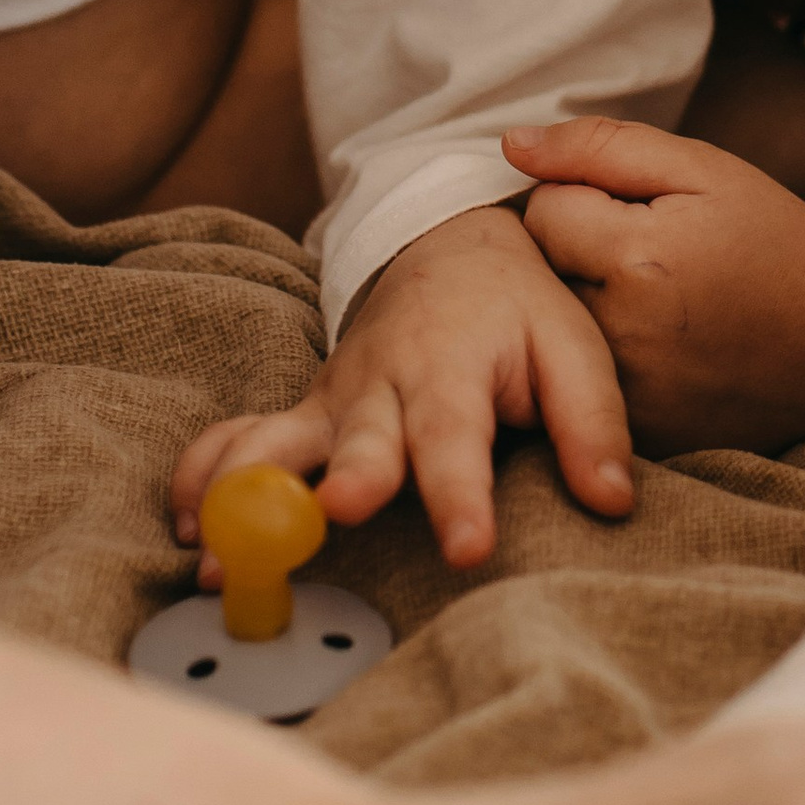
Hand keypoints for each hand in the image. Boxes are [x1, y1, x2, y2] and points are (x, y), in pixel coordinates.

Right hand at [171, 201, 632, 569]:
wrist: (451, 247)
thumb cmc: (520, 311)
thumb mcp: (573, 347)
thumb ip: (592, 423)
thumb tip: (614, 502)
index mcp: (454, 368)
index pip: (458, 437)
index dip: (462, 493)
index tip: (468, 546)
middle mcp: (381, 387)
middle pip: (358, 440)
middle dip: (345, 479)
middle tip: (338, 510)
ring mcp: (330, 403)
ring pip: (273, 443)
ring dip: (244, 492)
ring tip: (219, 557)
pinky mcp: (301, 418)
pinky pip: (233, 441)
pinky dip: (202, 476)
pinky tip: (189, 529)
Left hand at [514, 118, 804, 453]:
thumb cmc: (772, 236)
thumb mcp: (702, 168)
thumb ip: (601, 148)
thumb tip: (512, 144)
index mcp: (639, 258)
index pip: (544, 213)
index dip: (583, 200)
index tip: (631, 211)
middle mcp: (626, 336)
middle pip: (540, 277)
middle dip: (574, 256)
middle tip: (637, 255)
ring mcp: (631, 396)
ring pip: (554, 333)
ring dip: (583, 309)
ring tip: (646, 298)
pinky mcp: (641, 436)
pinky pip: (582, 383)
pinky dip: (603, 361)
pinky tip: (655, 344)